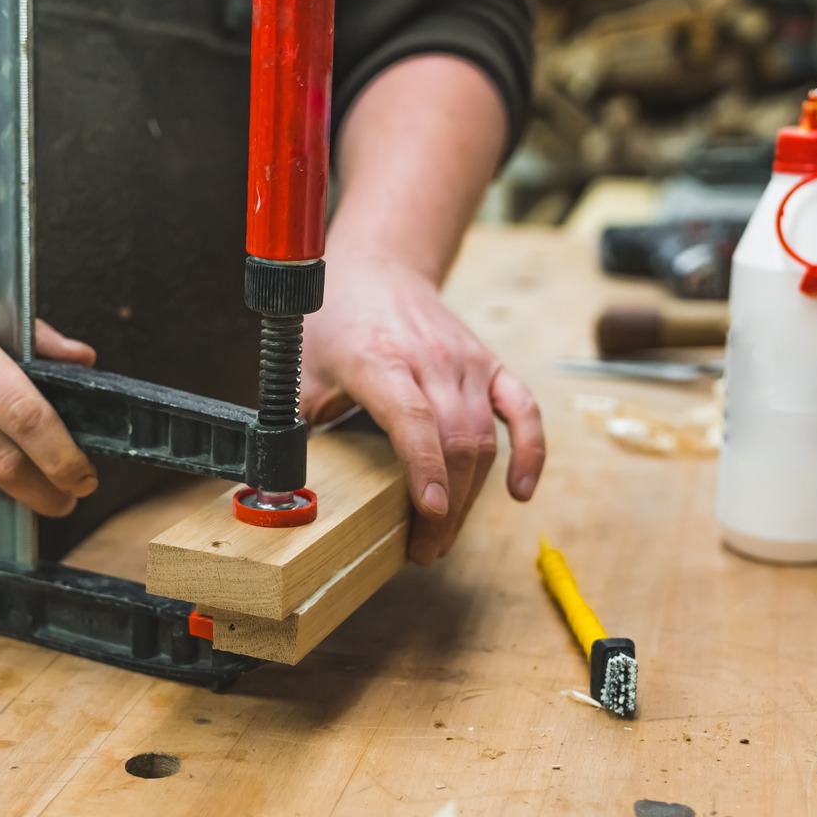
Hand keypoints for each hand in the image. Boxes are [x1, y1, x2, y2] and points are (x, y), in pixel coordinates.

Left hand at [301, 260, 544, 563]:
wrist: (378, 266)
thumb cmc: (335, 321)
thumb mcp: (301, 370)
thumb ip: (301, 423)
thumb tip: (287, 485)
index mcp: (378, 360)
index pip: (412, 418)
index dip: (424, 467)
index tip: (430, 512)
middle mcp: (430, 359)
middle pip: (455, 441)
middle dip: (445, 507)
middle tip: (424, 550)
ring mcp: (466, 361)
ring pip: (484, 438)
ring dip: (471, 496)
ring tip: (444, 536)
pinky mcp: (490, 364)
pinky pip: (523, 411)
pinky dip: (529, 451)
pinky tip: (520, 491)